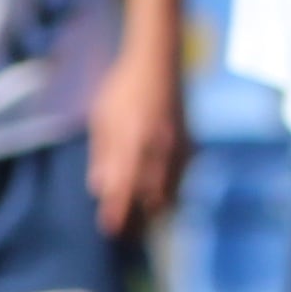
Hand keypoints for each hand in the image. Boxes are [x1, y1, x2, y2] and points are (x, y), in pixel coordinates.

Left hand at [85, 46, 188, 232]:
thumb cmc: (123, 86)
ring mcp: (178, 144)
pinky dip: (173, 189)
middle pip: (152, 197)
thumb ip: (102, 154)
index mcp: (132, 142)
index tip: (110, 230)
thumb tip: (100, 187)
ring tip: (146, 217)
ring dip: (159, 206)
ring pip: (173, 188)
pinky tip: (163, 192)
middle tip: (127, 231)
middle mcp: (158, 147)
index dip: (117, 213)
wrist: (159, 60)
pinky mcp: (190, 139)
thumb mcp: (102, 118)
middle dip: (140, 217)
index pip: (124, 189)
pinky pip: (184, 174)